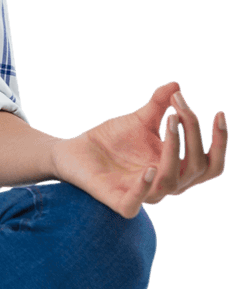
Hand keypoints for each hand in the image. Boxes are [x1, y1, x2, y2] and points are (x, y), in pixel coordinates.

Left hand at [51, 81, 226, 218]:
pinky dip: (144, 186)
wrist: (74, 152)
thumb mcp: (139, 119)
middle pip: (196, 167)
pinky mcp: (120, 202)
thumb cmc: (112, 139)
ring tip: (169, 121)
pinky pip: (136, 203)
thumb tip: (177, 85)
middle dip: (194, 136)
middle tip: (179, 110)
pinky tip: (148, 167)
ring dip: (173, 150)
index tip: (219, 113)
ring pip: (171, 182)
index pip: (210, 162)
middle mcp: (166, 184)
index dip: (220, 142)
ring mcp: (145, 196)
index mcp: (176, 168)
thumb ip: (159, 104)